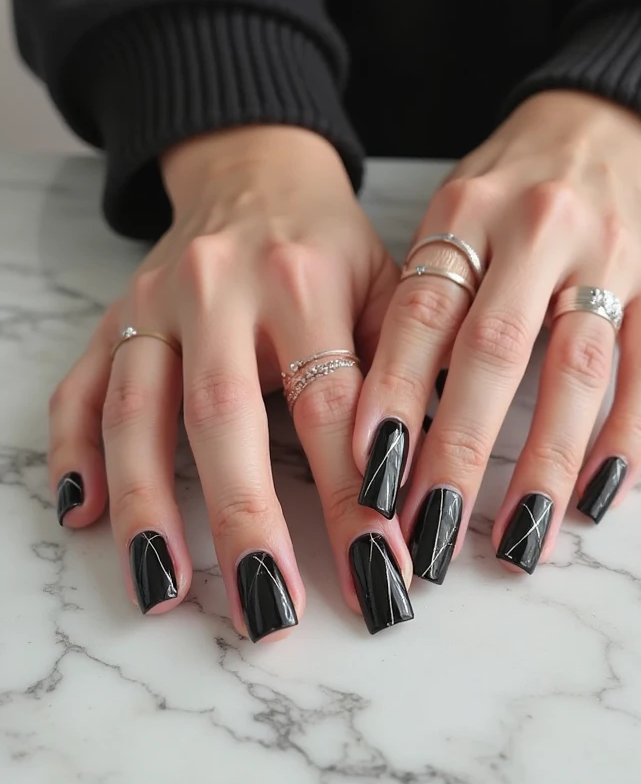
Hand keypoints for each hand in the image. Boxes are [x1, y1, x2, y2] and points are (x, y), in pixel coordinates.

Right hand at [48, 125, 410, 638]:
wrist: (253, 171)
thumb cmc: (330, 244)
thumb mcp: (387, 282)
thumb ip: (404, 369)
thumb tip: (424, 485)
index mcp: (303, 281)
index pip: (329, 406)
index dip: (354, 496)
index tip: (379, 574)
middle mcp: (218, 289)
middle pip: (224, 417)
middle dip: (246, 522)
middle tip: (270, 612)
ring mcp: (154, 305)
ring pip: (138, 412)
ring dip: (148, 506)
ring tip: (164, 591)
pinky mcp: (112, 318)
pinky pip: (78, 389)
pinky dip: (73, 455)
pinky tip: (82, 516)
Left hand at [354, 91, 640, 580]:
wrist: (607, 118)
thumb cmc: (510, 186)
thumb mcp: (454, 216)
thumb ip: (426, 297)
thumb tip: (386, 413)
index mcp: (468, 213)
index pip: (421, 315)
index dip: (394, 398)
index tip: (368, 473)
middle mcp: (539, 231)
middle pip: (493, 354)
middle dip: (458, 452)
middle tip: (429, 531)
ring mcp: (611, 256)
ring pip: (576, 372)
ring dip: (544, 464)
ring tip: (516, 541)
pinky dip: (623, 440)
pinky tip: (596, 498)